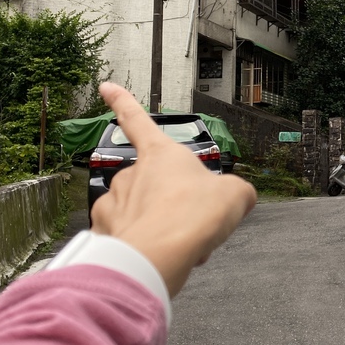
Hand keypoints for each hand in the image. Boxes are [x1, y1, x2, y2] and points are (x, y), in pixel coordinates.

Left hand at [90, 83, 256, 296]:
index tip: (106, 86)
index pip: (137, 120)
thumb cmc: (191, 217)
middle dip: (172, 204)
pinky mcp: (104, 232)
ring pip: (140, 213)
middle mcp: (132, 174)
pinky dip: (142, 246)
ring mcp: (114, 203)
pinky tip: (159, 257)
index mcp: (161, 154)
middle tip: (193, 222)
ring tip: (180, 243)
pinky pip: (126, 237)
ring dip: (160, 226)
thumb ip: (236, 192)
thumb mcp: (236, 196)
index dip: (122, 101)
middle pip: (152, 185)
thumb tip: (239, 198)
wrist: (160, 257)